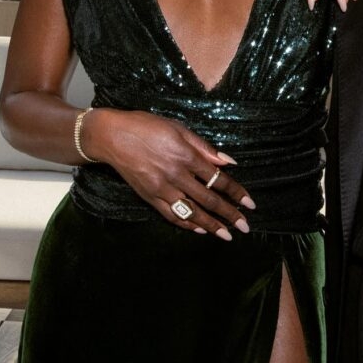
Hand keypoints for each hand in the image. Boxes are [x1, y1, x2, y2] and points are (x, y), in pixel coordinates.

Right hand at [83, 108, 253, 239]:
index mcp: (186, 156)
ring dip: (211, 225)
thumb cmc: (147, 127)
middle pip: (209, 200)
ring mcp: (161, 189)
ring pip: (191, 212)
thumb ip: (205, 148)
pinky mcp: (149, 197)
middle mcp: (176, 175)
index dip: (236, 193)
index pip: (218, 180)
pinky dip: (187, 224)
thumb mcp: (179, 129)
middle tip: (245, 227)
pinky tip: (200, 229)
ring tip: (226, 235)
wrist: (112, 136)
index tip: (250, 204)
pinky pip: (171, 215)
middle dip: (229, 215)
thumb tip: (228, 161)